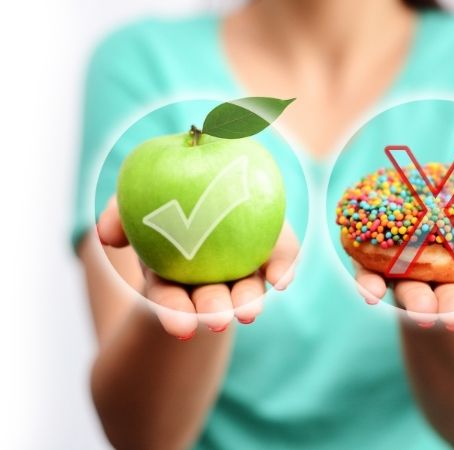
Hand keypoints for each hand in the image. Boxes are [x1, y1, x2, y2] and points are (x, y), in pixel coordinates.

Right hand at [96, 197, 298, 338]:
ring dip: (248, 300)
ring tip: (250, 312)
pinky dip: (282, 267)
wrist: (208, 173)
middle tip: (220, 320)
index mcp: (171, 270)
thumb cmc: (163, 191)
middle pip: (212, 298)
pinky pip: (278, 257)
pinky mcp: (270, 247)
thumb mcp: (133, 198)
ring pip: (246, 287)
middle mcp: (207, 275)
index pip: (170, 296)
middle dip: (214, 311)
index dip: (174, 312)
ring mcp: (241, 264)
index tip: (181, 327)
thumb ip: (118, 212)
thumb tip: (107, 236)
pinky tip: (283, 279)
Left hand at [354, 228, 453, 330]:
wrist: (439, 203)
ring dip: (415, 301)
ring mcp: (411, 274)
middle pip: (450, 298)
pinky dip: (369, 284)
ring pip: (413, 291)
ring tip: (419, 310)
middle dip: (453, 307)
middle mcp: (446, 281)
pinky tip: (368, 292)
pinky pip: (371, 275)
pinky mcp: (378, 263)